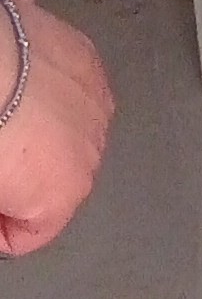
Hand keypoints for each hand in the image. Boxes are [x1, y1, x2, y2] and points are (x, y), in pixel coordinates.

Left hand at [0, 3, 113, 251]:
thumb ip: (3, 207)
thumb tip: (5, 201)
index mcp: (63, 192)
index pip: (29, 236)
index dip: (4, 227)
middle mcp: (91, 152)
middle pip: (56, 181)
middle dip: (27, 178)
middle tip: (0, 161)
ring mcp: (95, 104)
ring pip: (70, 133)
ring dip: (44, 133)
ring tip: (10, 118)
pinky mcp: (89, 62)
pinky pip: (72, 91)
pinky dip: (51, 92)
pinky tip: (23, 84)